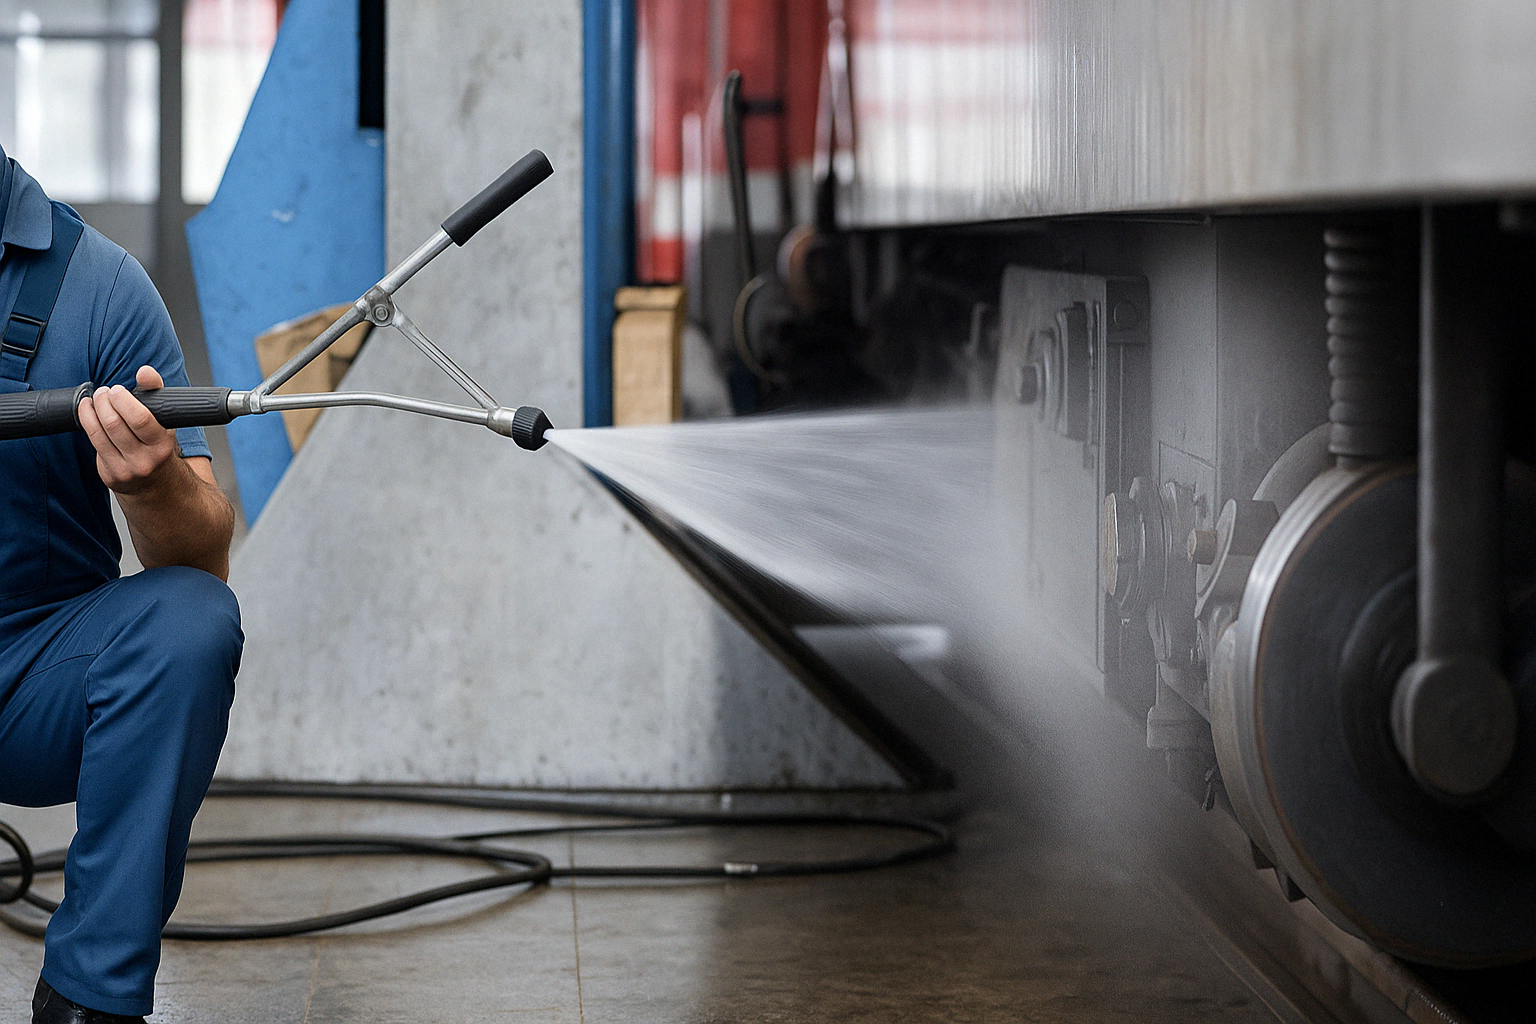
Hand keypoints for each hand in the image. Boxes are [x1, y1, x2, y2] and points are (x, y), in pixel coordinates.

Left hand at [78, 365, 180, 494]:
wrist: (157, 486)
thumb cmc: (158, 446)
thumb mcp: (165, 421)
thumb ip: (156, 392)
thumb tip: (145, 372)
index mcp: (162, 445)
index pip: (140, 419)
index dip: (123, 400)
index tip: (118, 390)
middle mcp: (145, 460)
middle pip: (115, 424)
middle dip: (104, 401)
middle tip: (104, 392)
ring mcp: (126, 469)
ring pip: (101, 432)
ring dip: (93, 409)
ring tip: (96, 399)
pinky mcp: (110, 474)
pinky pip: (94, 442)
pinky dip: (87, 421)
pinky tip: (88, 411)